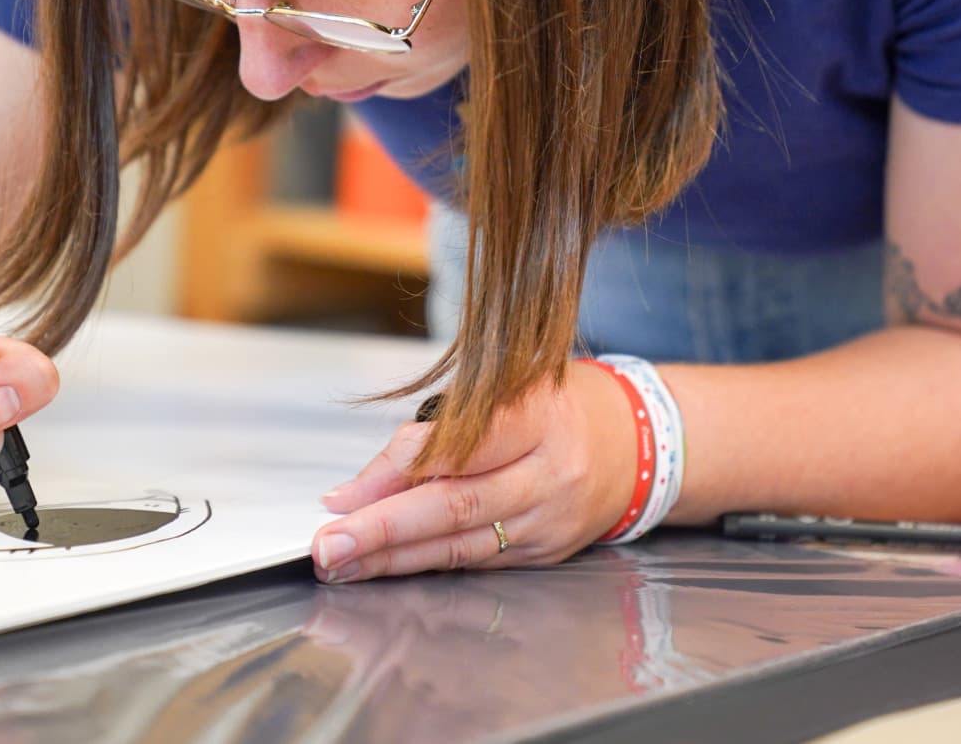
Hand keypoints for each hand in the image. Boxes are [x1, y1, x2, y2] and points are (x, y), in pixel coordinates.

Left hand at [310, 361, 634, 581]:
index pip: (458, 447)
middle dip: (383, 531)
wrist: (630, 443)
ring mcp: (549, 520)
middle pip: (456, 506)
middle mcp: (548, 474)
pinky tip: (385, 569)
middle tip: (330, 546)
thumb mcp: (497, 392)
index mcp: (537, 415)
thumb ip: (429, 433)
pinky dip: (425, 566)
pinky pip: (476, 562)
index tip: (342, 496)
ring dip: (394, 560)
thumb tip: (359, 487)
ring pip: (461, 546)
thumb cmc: (551, 405)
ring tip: (342, 566)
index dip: (395, 472)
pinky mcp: (545, 553)